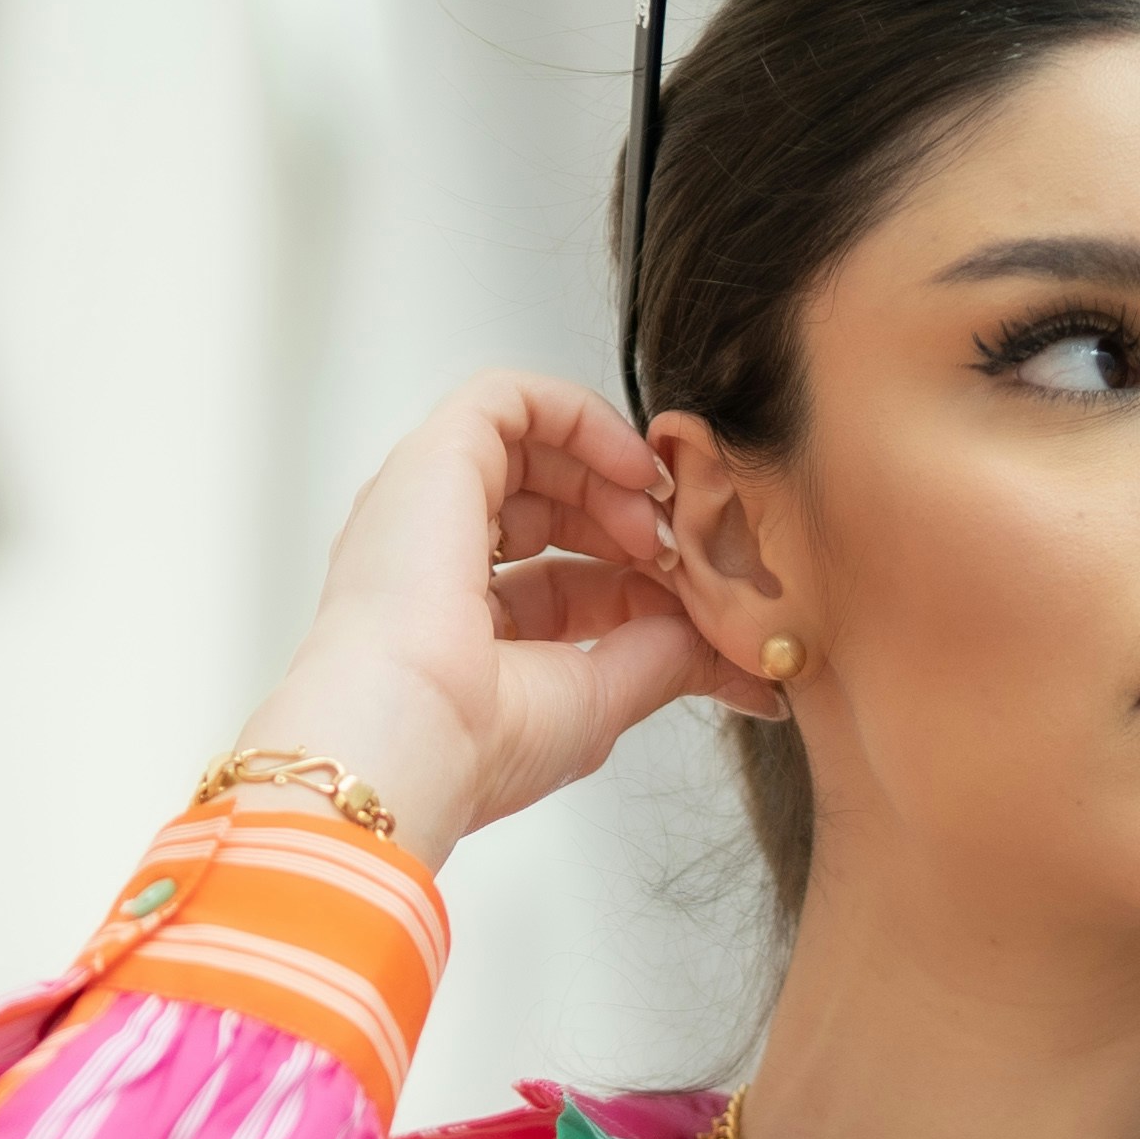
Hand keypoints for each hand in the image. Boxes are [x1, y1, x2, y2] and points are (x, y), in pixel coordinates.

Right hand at [230, 371, 769, 868]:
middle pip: (549, 508)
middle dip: (628, 521)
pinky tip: (634, 466)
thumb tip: (725, 651)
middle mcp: (435, 559)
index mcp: (460, 626)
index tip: (701, 605)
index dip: (639, 582)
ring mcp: (428, 505)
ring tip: (658, 516)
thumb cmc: (477, 739)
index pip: (568, 582)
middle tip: (684, 553)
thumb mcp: (598, 701)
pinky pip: (509, 399)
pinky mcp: (434, 458)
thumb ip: (664, 659)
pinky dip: (581, 417)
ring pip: (530, 447)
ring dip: (611, 472)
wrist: (414, 734)